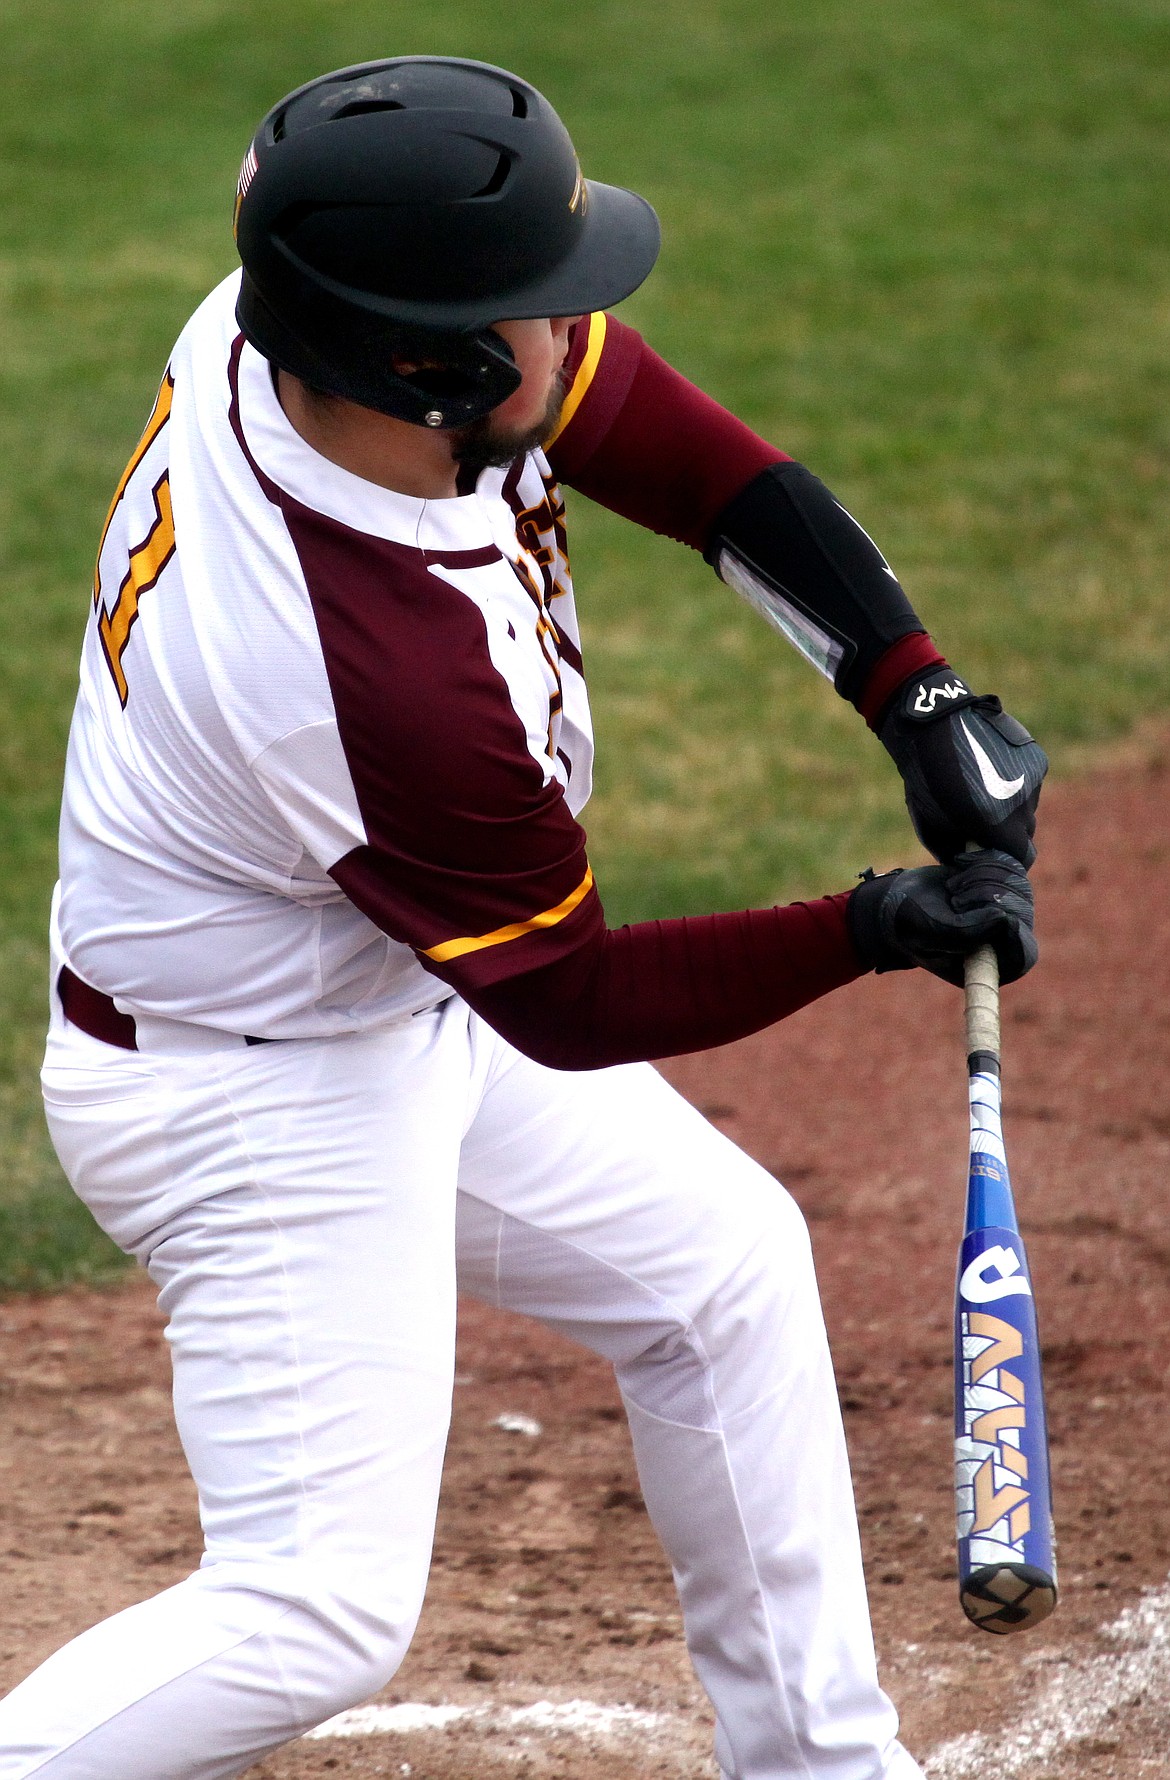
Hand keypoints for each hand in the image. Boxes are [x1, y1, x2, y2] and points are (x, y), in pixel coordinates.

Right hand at [847, 848, 1037, 985]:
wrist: (898, 898)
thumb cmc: (910, 923)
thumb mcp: (932, 932)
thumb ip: (967, 933)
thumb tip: (1007, 920)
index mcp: (989, 965)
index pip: (1023, 952)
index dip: (1012, 930)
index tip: (994, 913)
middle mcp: (1002, 940)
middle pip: (1021, 911)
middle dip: (985, 896)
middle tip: (955, 899)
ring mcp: (1004, 910)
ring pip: (1017, 883)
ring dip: (981, 877)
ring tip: (954, 888)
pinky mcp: (1000, 883)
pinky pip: (1010, 864)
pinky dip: (983, 860)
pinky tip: (960, 866)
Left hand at [879, 665, 1047, 866]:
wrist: (934, 723)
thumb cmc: (926, 779)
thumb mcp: (932, 825)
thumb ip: (956, 853)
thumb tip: (971, 864)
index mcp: (996, 824)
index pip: (1021, 858)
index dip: (1007, 861)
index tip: (992, 856)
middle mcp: (1021, 804)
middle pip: (1026, 835)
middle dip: (1008, 837)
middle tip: (984, 828)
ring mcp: (1032, 780)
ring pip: (1029, 809)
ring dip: (1012, 810)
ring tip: (984, 794)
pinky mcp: (1037, 759)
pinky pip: (1030, 785)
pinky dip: (1016, 786)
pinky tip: (992, 771)